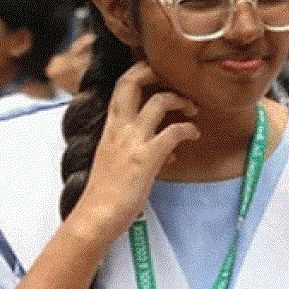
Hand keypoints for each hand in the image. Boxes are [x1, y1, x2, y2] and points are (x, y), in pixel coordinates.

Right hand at [68, 61, 198, 237]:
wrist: (95, 216)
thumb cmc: (104, 195)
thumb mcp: (114, 162)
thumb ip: (134, 150)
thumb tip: (165, 151)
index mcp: (109, 128)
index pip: (120, 86)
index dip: (140, 73)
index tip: (158, 77)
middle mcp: (119, 128)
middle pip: (132, 81)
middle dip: (155, 71)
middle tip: (174, 78)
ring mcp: (133, 141)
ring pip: (159, 101)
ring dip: (181, 99)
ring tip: (192, 108)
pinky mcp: (147, 157)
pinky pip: (174, 131)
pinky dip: (188, 129)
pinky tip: (193, 135)